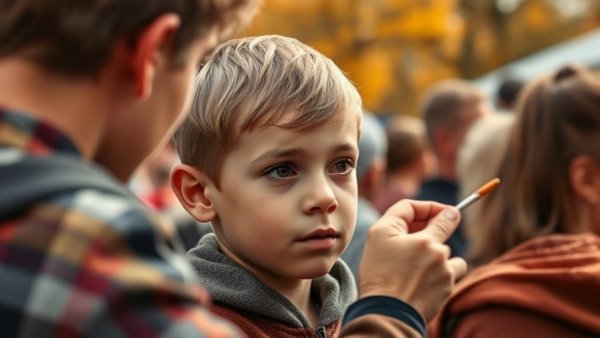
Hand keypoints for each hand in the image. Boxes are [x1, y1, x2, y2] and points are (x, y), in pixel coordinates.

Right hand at [357, 199, 466, 320]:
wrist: (386, 311)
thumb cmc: (378, 272)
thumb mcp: (379, 234)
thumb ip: (403, 213)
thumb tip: (444, 211)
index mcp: (423, 239)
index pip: (440, 212)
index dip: (435, 208)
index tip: (432, 212)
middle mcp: (438, 254)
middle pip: (445, 229)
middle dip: (432, 229)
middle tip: (412, 240)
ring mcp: (445, 272)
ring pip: (446, 251)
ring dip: (435, 253)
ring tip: (412, 266)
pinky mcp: (448, 287)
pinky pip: (451, 271)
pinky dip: (440, 271)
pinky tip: (422, 278)